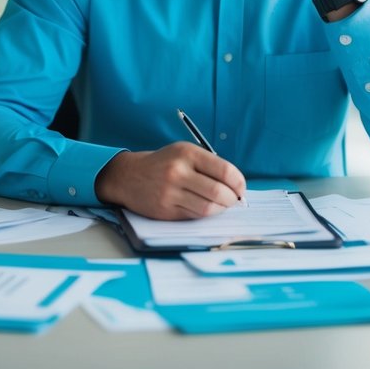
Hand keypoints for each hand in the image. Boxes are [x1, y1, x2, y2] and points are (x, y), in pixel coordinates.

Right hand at [94, 143, 246, 219]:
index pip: (224, 170)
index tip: (240, 188)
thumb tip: (236, 186)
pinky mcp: (165, 210)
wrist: (129, 176)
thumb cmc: (164, 164)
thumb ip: (209, 165)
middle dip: (231, 199)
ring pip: (208, 208)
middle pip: (218, 192)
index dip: (238, 182)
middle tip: (233, 199)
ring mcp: (170, 192)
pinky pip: (194, 216)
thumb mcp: (184, 152)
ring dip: (220, 209)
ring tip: (220, 204)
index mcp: (187, 153)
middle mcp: (178, 172)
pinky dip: (205, 214)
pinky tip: (205, 208)